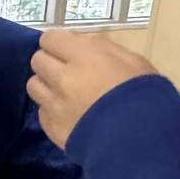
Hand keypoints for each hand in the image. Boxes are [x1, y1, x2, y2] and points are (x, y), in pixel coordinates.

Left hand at [28, 29, 158, 146]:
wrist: (140, 140)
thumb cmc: (145, 96)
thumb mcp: (133, 61)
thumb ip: (103, 49)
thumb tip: (81, 45)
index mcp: (83, 56)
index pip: (49, 38)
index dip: (58, 43)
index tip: (67, 50)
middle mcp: (62, 77)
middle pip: (38, 61)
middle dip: (50, 62)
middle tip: (66, 71)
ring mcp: (54, 104)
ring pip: (34, 85)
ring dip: (46, 85)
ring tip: (64, 93)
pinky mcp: (52, 127)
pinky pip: (42, 112)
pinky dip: (52, 110)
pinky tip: (69, 114)